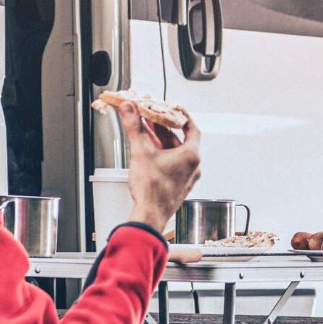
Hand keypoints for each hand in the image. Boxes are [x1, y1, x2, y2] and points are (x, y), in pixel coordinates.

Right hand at [120, 102, 199, 231]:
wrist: (149, 215)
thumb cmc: (152, 190)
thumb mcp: (141, 152)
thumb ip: (134, 127)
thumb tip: (129, 109)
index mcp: (191, 156)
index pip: (191, 127)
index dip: (182, 115)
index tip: (173, 108)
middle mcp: (193, 167)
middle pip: (180, 139)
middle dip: (164, 127)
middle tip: (151, 118)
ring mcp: (186, 177)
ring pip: (175, 152)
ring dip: (161, 141)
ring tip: (145, 132)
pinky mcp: (178, 185)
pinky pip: (172, 164)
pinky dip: (161, 154)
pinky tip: (147, 151)